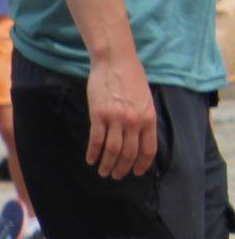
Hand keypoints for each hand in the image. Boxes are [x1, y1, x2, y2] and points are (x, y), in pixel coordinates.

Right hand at [86, 49, 157, 178]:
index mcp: (148, 118)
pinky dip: (93, 153)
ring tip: (102, 171)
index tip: (135, 173)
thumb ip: (143, 119)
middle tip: (115, 176)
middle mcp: (134, 121)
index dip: (141, 164)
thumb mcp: (145, 100)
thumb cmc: (131, 78)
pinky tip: (90, 159)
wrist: (116, 62)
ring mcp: (116, 118)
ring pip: (112, 150)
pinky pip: (96, 140)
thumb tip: (139, 139)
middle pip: (129, 153)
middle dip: (122, 168)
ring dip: (107, 164)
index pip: (148, 149)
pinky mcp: (99, 115)